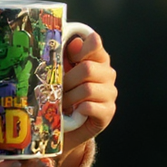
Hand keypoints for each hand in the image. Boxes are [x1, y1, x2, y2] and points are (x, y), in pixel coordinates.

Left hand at [58, 31, 116, 166]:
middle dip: (67, 80)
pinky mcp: (108, 112)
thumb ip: (66, 55)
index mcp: (97, 59)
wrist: (67, 125)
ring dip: (69, 97)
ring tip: (61, 103)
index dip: (80, 48)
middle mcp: (107, 74)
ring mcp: (110, 93)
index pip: (95, 43)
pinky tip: (75, 111)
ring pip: (87, 89)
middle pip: (87, 68)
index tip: (69, 57)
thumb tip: (75, 42)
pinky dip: (78, 109)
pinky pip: (90, 107)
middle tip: (57, 90)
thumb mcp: (61, 72)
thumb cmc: (63, 94)